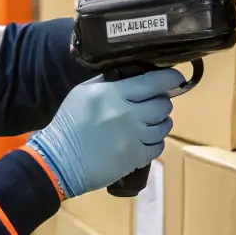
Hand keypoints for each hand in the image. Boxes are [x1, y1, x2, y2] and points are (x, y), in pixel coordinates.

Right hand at [26, 67, 183, 198]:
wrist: (60, 159)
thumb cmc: (68, 123)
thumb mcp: (82, 93)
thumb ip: (108, 82)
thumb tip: (132, 75)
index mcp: (114, 94)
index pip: (154, 82)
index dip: (170, 79)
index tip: (175, 79)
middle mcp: (129, 113)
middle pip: (163, 104)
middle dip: (161, 102)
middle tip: (152, 104)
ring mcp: (135, 137)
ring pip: (164, 125)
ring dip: (159, 122)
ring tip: (148, 123)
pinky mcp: (136, 157)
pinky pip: (159, 145)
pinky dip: (154, 141)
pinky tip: (143, 139)